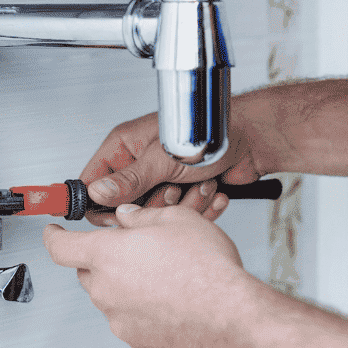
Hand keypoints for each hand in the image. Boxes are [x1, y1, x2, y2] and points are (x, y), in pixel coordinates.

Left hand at [43, 204, 261, 347]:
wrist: (230, 315)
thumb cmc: (207, 268)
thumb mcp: (176, 220)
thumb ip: (143, 218)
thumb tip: (129, 218)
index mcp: (107, 255)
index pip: (61, 247)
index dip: (54, 237)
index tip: (53, 234)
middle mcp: (106, 290)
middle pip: (89, 273)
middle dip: (105, 261)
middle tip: (138, 251)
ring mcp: (120, 321)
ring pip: (113, 298)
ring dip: (129, 286)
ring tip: (167, 277)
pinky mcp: (138, 343)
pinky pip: (133, 321)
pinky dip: (146, 311)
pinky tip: (175, 301)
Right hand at [79, 108, 266, 225]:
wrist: (253, 139)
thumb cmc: (210, 131)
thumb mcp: (163, 158)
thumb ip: (129, 179)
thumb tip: (96, 194)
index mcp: (126, 146)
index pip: (94, 181)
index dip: (101, 202)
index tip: (115, 215)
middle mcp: (141, 163)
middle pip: (126, 204)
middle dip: (153, 203)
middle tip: (171, 188)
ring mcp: (162, 179)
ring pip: (155, 214)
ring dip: (181, 204)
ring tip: (197, 183)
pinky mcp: (183, 193)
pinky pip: (179, 216)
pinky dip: (198, 208)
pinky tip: (210, 189)